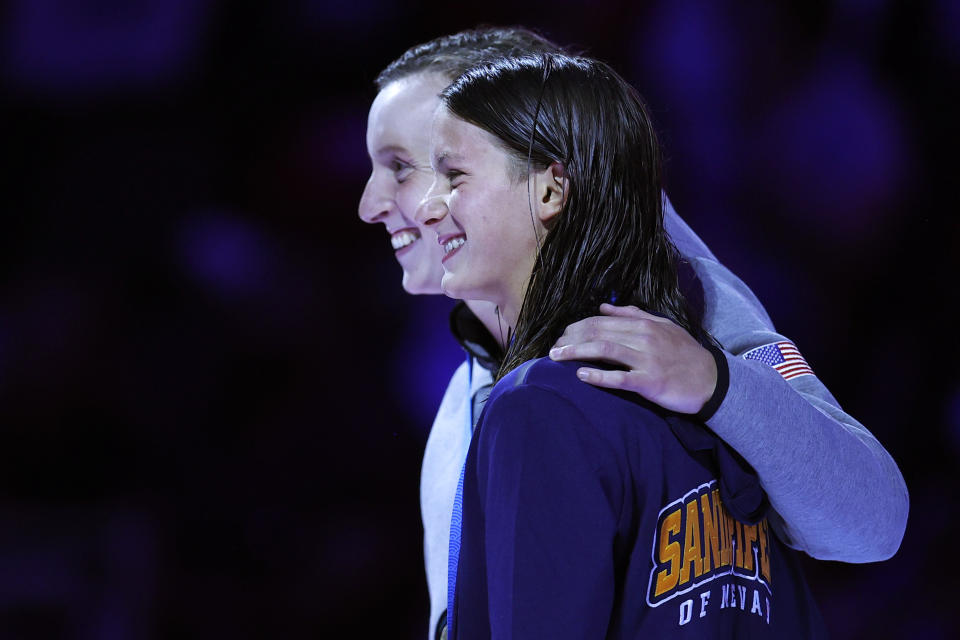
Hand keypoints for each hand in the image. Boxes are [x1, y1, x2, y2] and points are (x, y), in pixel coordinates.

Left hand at [549, 303, 717, 414]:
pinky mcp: (650, 382)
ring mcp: (647, 360)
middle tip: (552, 347)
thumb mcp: (663, 327)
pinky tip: (580, 375)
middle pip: (598, 333)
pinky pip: (619, 378)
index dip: (577, 327)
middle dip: (571, 338)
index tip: (561, 335)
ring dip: (576, 352)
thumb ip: (633, 315)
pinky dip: (598, 376)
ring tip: (556, 357)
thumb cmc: (684, 354)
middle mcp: (643, 338)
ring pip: (605, 350)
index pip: (602, 321)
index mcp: (644, 324)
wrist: (711, 381)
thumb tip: (603, 306)